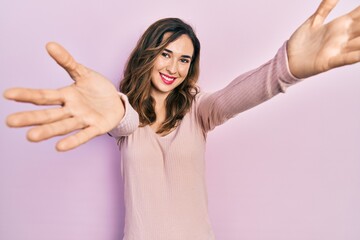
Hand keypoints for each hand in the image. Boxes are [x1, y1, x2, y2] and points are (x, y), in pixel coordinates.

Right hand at [4, 43, 124, 150]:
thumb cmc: (98, 89)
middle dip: (30, 118)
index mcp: (66, 96)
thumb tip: (49, 44)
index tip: (8, 94)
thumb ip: (67, 62)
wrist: (117, 103)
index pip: (43, 96)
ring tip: (30, 137)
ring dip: (47, 131)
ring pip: (63, 126)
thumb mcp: (84, 73)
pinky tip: (59, 147)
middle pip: (48, 114)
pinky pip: (84, 135)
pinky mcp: (96, 128)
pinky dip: (73, 141)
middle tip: (10, 122)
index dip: (27, 95)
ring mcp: (83, 120)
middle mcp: (71, 110)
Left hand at [287, 0, 359, 78]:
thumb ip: (325, 7)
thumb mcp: (313, 21)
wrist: (287, 60)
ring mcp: (336, 50)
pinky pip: (344, 59)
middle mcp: (342, 37)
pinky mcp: (328, 62)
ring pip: (359, 43)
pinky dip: (354, 56)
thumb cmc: (301, 42)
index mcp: (340, 25)